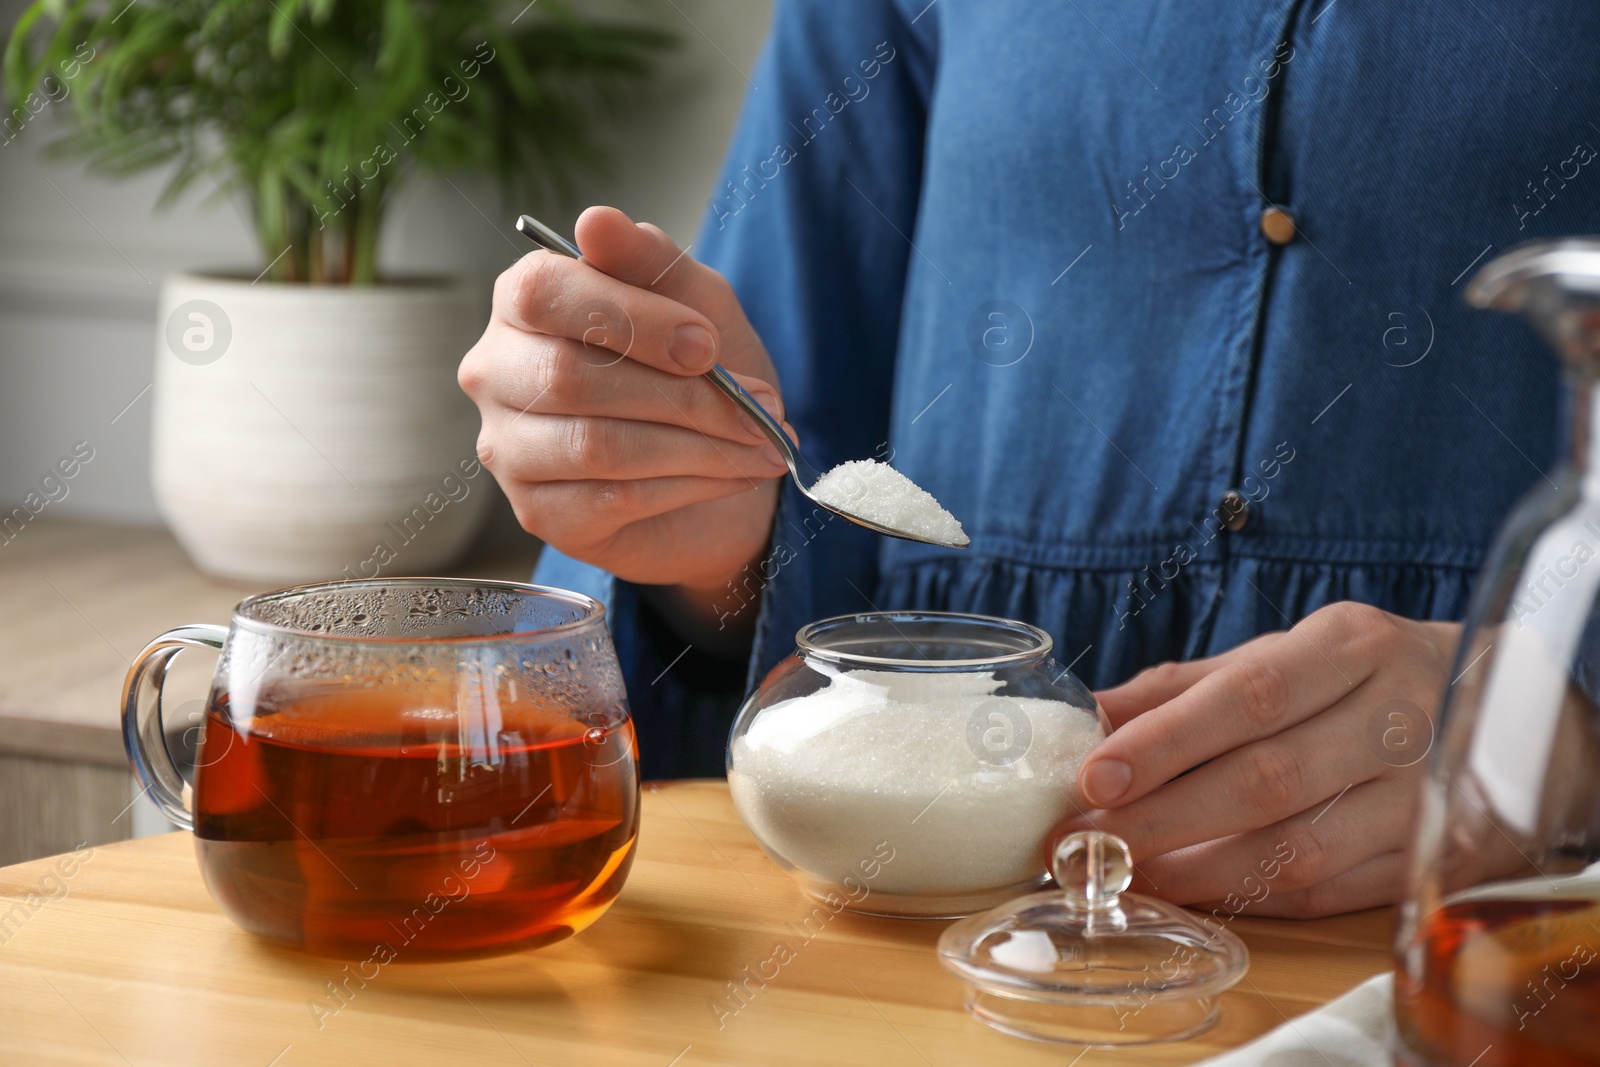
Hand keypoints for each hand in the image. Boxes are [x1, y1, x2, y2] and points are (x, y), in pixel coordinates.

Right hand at [459, 206, 793, 624]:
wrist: (717, 462)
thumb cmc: (692, 371)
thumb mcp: (693, 301)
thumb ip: (650, 260)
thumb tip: (595, 223)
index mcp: (524, 301)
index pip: (544, 294)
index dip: (630, 318)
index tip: (707, 344)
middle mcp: (496, 372)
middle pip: (570, 378)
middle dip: (682, 395)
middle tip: (759, 407)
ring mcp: (509, 448)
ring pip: (597, 445)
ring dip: (699, 446)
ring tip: (762, 443)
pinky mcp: (540, 512)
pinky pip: (613, 499)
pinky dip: (690, 486)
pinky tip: (735, 473)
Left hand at [1062, 602, 1459, 917]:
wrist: (1505, 707)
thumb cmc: (1359, 678)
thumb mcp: (1282, 657)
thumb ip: (1183, 688)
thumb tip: (1086, 715)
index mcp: (1353, 646)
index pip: (1250, 695)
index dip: (1166, 741)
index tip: (1093, 775)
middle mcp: (1399, 716)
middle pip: (1269, 778)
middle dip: (1163, 816)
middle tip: (1086, 837)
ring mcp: (1425, 796)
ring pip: (1298, 848)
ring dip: (1198, 869)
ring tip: (1125, 870)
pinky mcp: (1434, 861)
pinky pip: (1329, 892)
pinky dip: (1251, 898)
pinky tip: (1193, 892)